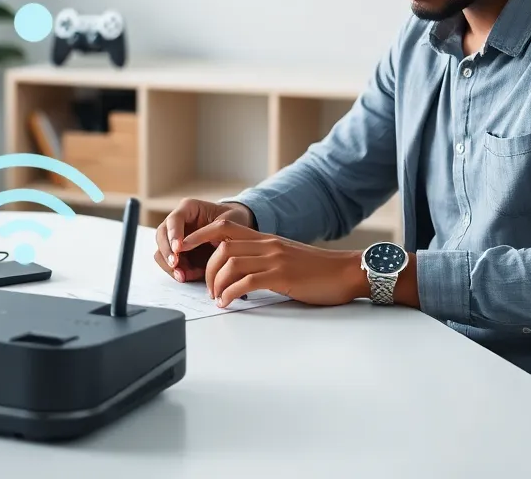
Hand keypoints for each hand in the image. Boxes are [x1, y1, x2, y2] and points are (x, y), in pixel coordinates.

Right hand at [154, 198, 254, 283]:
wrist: (238, 230)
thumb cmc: (233, 221)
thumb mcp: (228, 222)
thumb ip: (210, 230)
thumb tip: (190, 245)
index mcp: (188, 208)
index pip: (174, 219)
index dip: (173, 234)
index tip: (178, 249)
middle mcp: (177, 222)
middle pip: (161, 235)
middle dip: (167, 252)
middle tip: (176, 265)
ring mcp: (175, 238)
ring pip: (161, 251)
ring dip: (169, 265)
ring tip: (182, 276)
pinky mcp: (178, 253)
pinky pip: (169, 264)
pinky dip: (176, 272)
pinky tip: (187, 276)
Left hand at [180, 219, 367, 307]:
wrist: (347, 273)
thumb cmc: (318, 271)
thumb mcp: (286, 259)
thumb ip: (263, 260)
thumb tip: (239, 274)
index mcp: (266, 239)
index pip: (224, 227)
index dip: (200, 236)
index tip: (184, 248)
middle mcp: (267, 244)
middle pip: (222, 247)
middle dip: (207, 270)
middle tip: (209, 290)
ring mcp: (274, 259)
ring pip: (230, 263)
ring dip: (217, 283)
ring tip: (218, 298)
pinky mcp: (282, 276)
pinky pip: (245, 282)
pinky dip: (230, 293)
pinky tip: (228, 303)